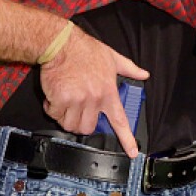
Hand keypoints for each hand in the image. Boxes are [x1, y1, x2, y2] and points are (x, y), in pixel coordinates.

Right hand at [40, 27, 148, 157]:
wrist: (61, 43)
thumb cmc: (85, 50)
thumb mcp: (112, 57)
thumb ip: (129, 68)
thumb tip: (144, 74)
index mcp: (108, 92)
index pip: (120, 120)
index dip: (126, 139)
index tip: (132, 152)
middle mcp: (94, 99)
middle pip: (88, 128)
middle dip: (80, 123)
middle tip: (76, 110)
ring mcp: (77, 100)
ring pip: (70, 125)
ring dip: (65, 117)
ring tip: (65, 101)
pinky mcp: (60, 99)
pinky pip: (54, 115)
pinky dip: (51, 108)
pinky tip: (54, 96)